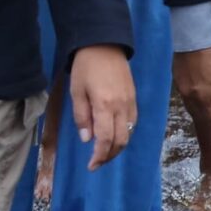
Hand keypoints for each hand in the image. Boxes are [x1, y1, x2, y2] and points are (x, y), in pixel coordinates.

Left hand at [68, 45, 137, 171]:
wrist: (104, 44)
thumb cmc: (85, 67)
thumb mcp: (76, 91)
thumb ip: (82, 117)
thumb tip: (87, 140)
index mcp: (105, 106)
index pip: (105, 139)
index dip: (99, 156)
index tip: (91, 166)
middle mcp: (121, 107)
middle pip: (120, 141)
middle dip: (109, 156)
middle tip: (97, 163)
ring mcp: (131, 103)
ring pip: (129, 134)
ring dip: (118, 147)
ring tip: (104, 153)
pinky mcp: (134, 98)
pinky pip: (133, 123)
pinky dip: (125, 134)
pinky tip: (115, 136)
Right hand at [175, 44, 210, 138]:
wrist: (191, 36)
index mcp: (206, 101)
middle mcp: (193, 103)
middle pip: (203, 128)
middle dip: (209, 145)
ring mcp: (185, 96)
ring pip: (197, 119)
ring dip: (206, 131)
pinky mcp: (181, 88)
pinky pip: (192, 108)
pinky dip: (200, 117)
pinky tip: (206, 119)